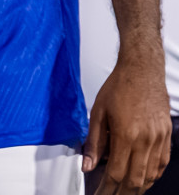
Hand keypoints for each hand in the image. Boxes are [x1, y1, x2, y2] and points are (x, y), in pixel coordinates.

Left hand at [86, 52, 170, 193]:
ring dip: (138, 187)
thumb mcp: (98, 113)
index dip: (107, 188)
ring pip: (150, 174)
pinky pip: (161, 164)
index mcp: (126, 135)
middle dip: (122, 193)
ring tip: (125, 192)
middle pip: (135, 179)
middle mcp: (145, 141)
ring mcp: (159, 140)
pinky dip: (152, 175)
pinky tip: (143, 179)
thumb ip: (94, 142)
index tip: (99, 193)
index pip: (116, 173)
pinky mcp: (166, 136)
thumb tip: (87, 166)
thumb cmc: (119, 87)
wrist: (142, 71)